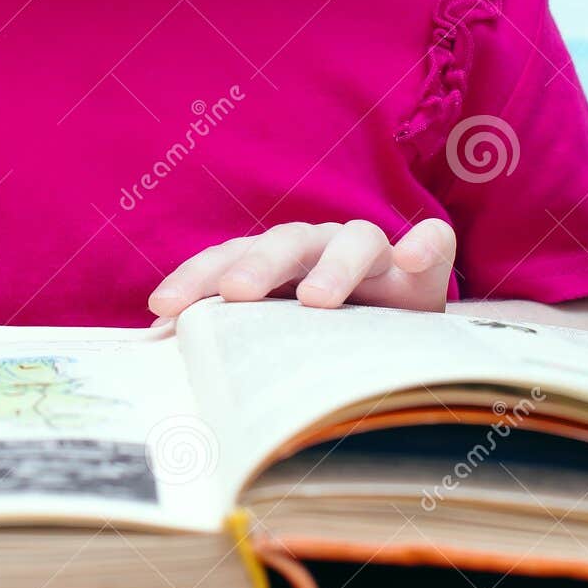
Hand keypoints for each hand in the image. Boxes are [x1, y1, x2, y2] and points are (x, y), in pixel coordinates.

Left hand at [148, 218, 456, 318]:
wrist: (394, 348)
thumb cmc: (317, 341)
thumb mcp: (269, 339)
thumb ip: (222, 336)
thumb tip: (154, 347)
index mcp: (274, 263)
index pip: (229, 259)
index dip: (195, 279)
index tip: (162, 309)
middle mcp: (319, 249)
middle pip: (285, 242)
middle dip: (258, 265)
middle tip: (235, 295)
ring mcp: (373, 255)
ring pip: (354, 239)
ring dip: (334, 265)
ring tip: (319, 300)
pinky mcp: (424, 268)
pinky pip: (434, 242)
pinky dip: (425, 244)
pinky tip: (414, 259)